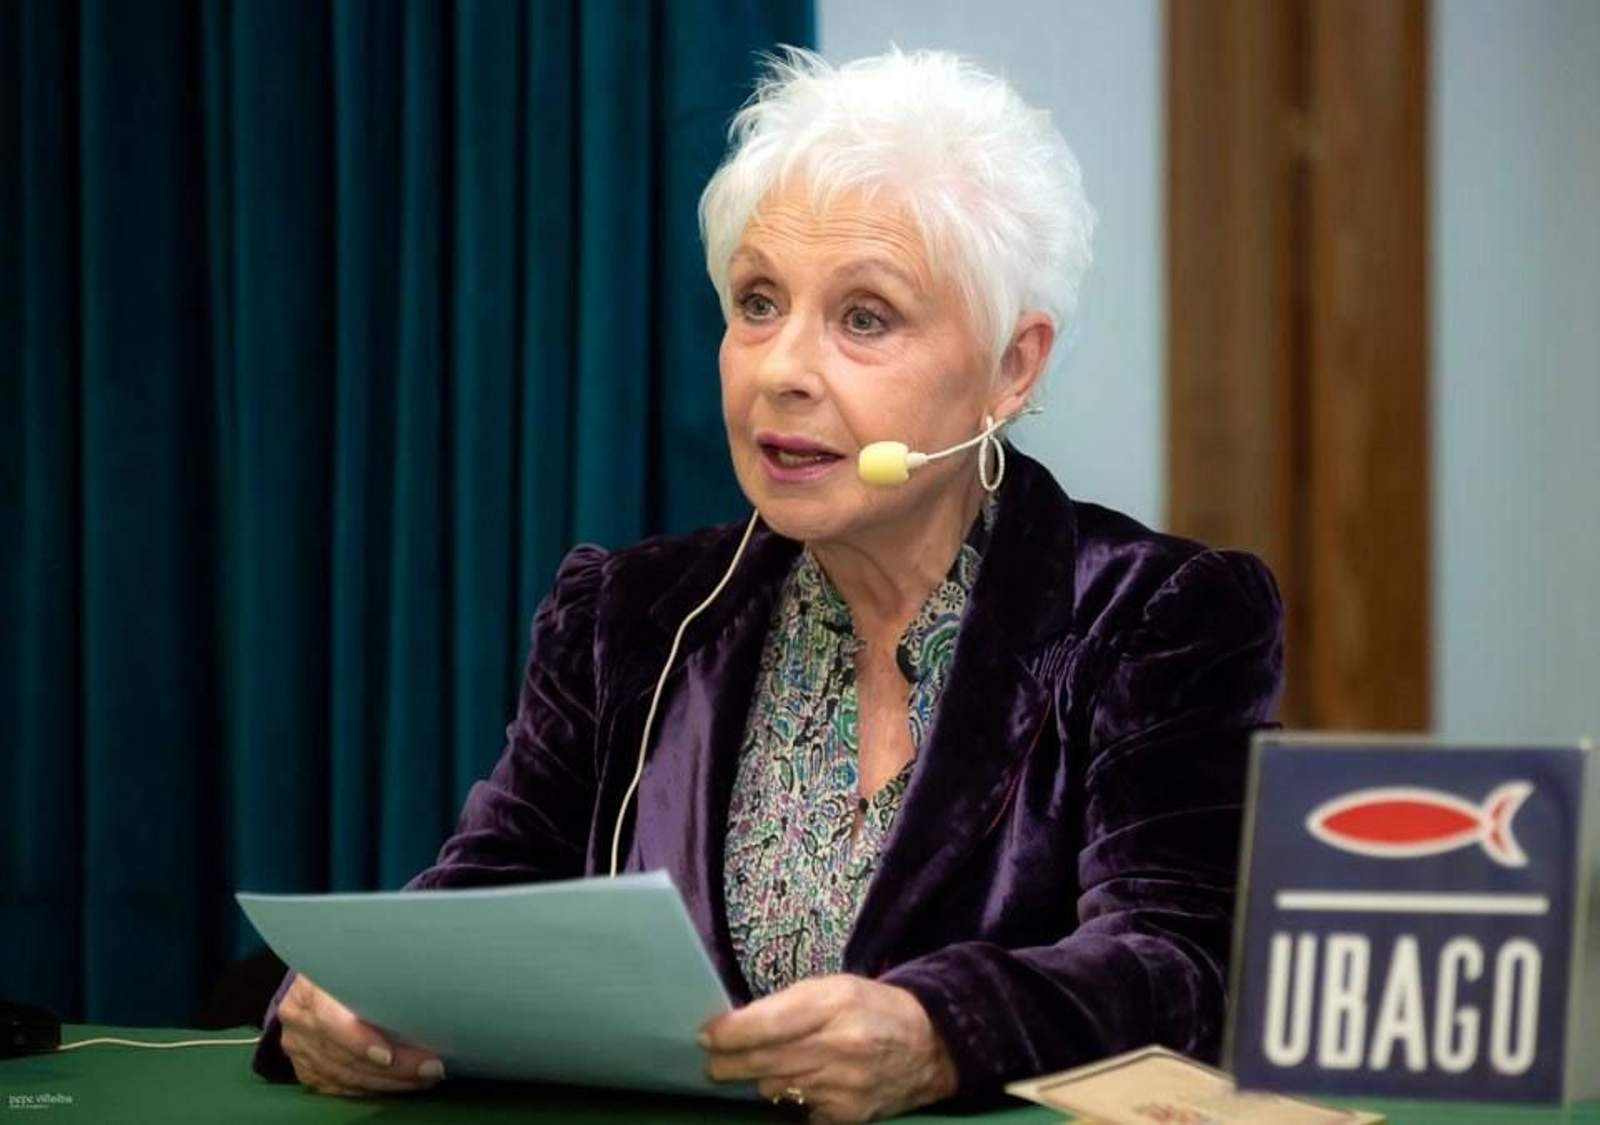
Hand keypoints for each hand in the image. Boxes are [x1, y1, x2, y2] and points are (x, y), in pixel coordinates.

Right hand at [278, 974, 444, 1095]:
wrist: (311, 978)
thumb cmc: (345, 965)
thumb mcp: (355, 958)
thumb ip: (374, 972)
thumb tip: (423, 981)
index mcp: (310, 989)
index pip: (330, 1021)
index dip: (358, 1042)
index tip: (388, 1055)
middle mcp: (300, 1022)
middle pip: (345, 1055)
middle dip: (392, 1067)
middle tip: (431, 1066)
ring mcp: (300, 1048)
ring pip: (346, 1076)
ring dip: (389, 1081)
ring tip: (425, 1076)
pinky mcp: (307, 1068)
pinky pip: (340, 1086)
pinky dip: (372, 1088)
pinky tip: (400, 1084)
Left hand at [699, 974, 958, 1122]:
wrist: (930, 1045)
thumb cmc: (871, 1008)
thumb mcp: (833, 988)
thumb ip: (787, 1005)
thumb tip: (735, 1026)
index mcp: (834, 1003)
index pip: (769, 1023)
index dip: (731, 1033)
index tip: (705, 1036)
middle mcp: (839, 1046)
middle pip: (766, 1061)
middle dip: (729, 1064)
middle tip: (710, 1063)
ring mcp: (844, 1086)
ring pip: (776, 1089)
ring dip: (760, 1080)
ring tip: (758, 1069)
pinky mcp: (847, 1116)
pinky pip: (799, 1111)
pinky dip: (790, 1099)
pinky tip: (797, 1085)